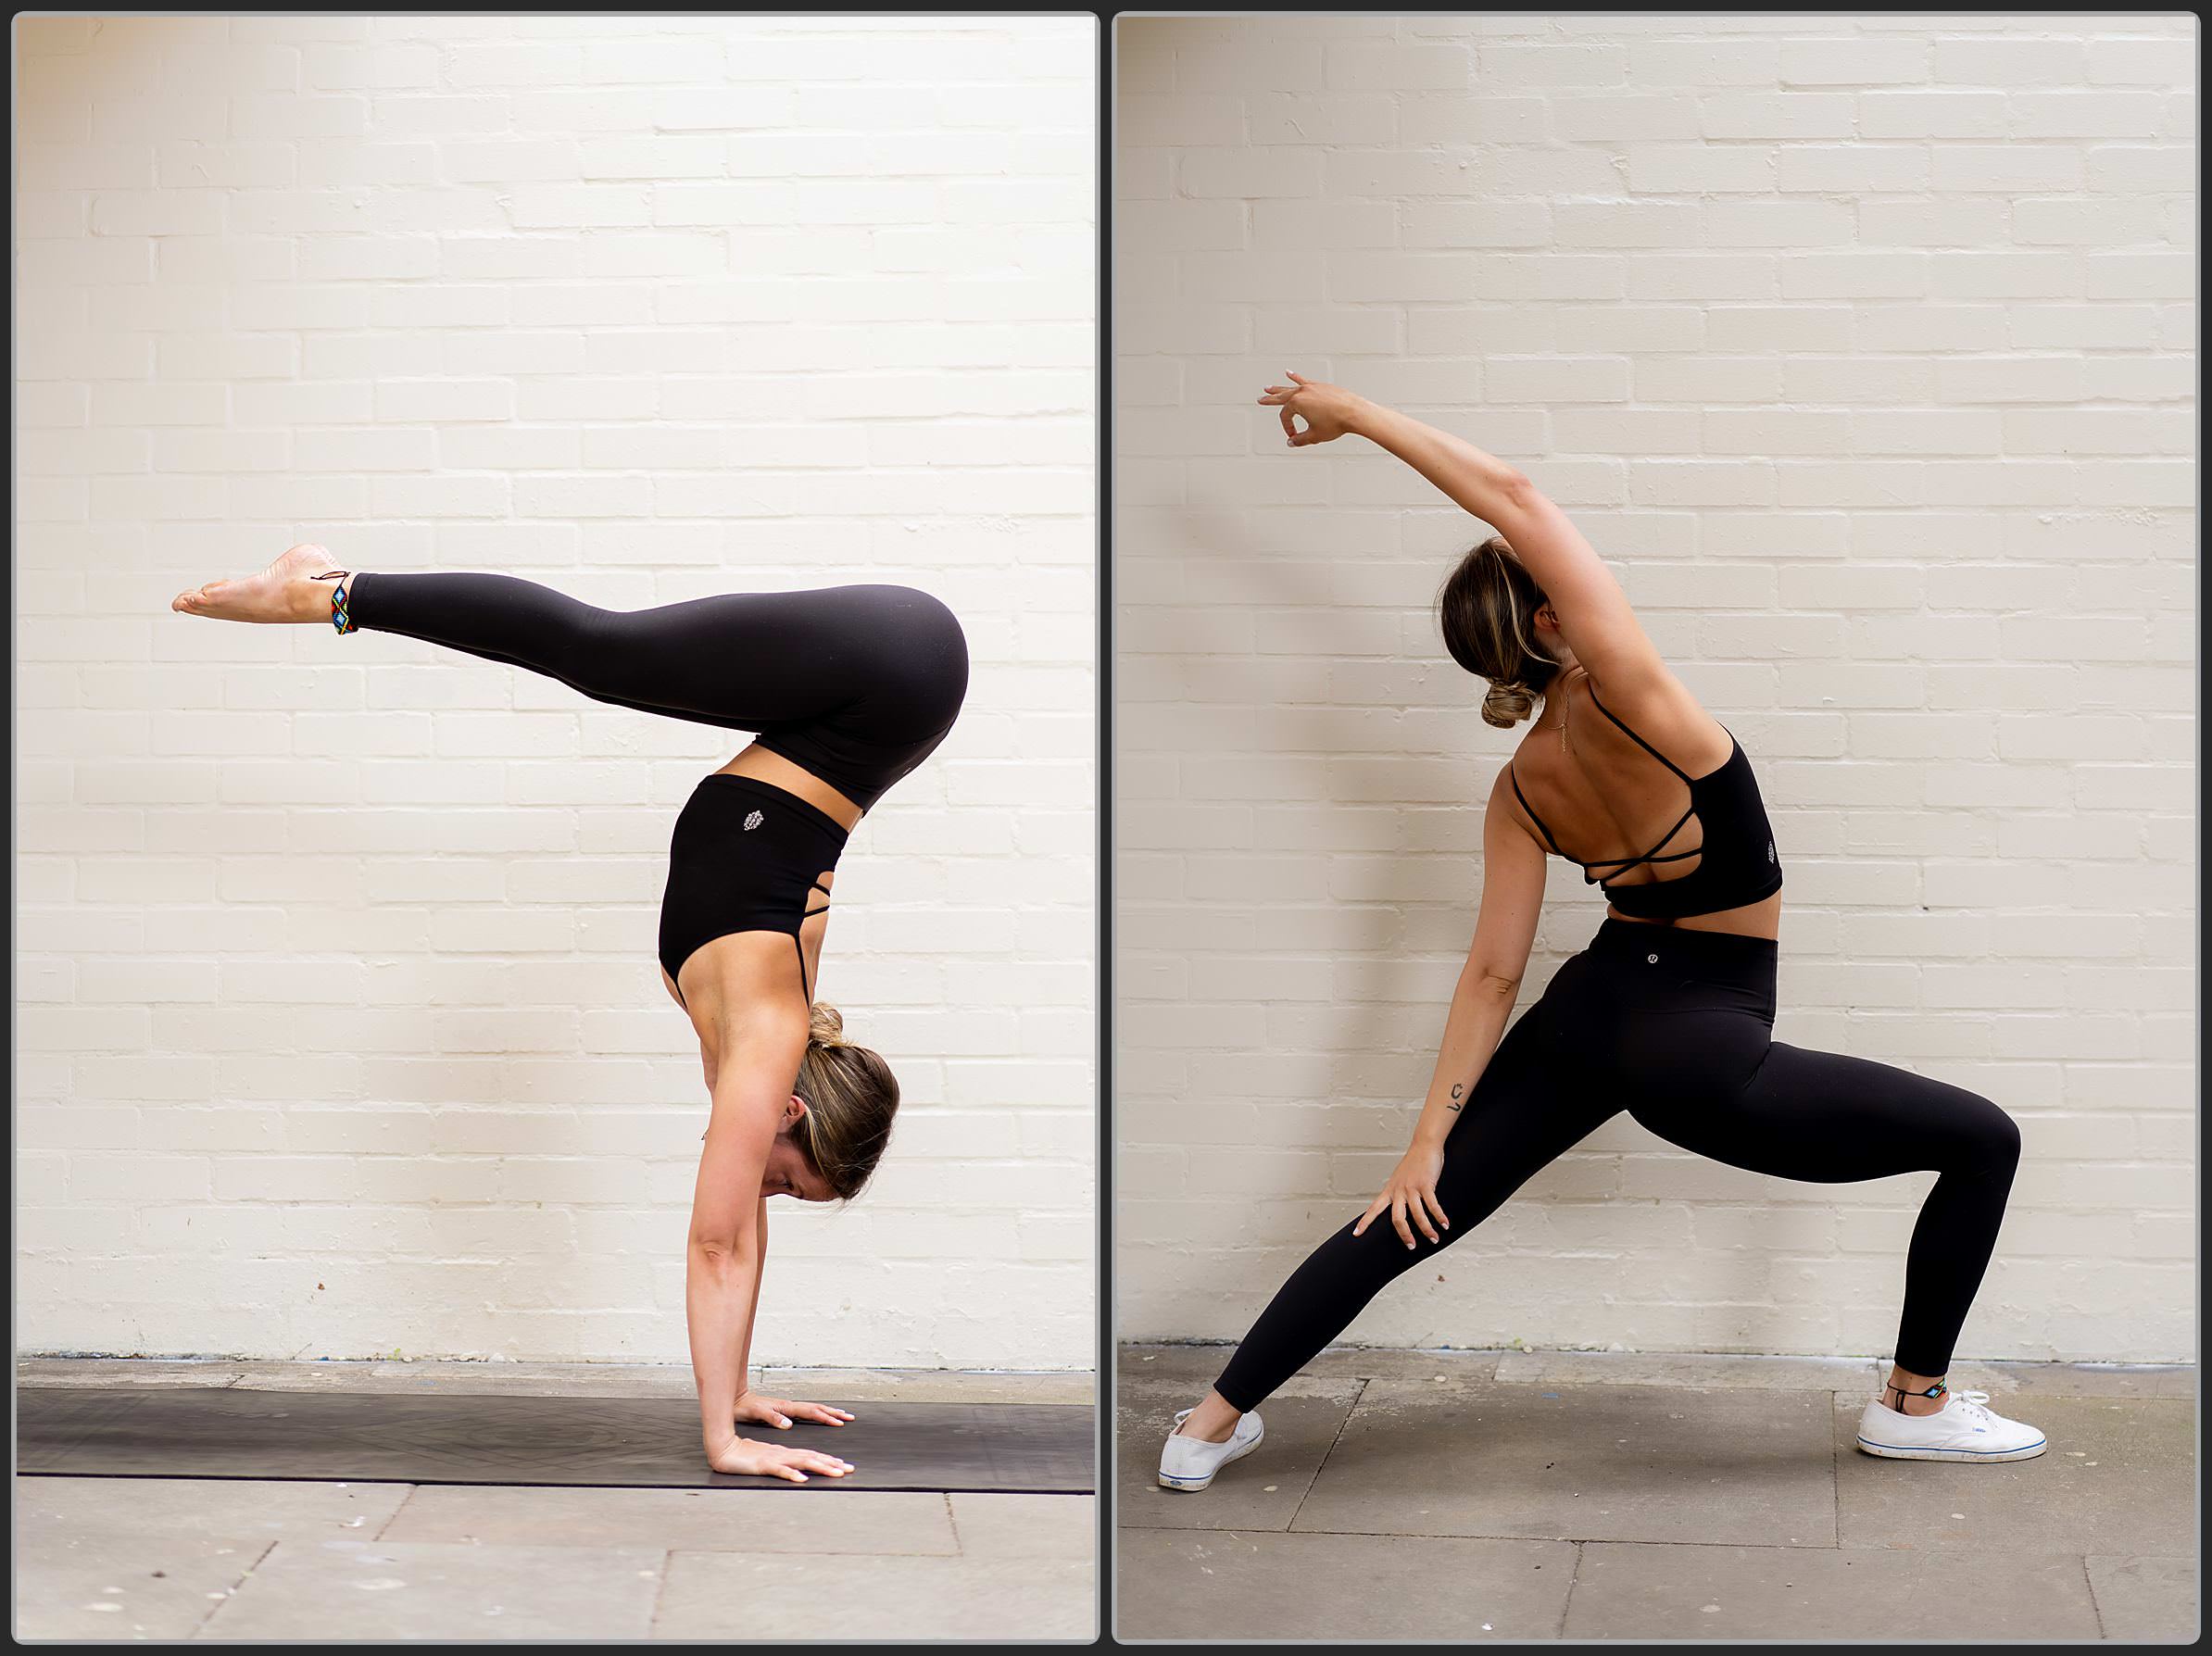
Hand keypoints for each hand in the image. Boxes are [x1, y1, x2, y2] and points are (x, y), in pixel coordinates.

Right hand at [706, 1434, 854, 1482]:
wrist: (723, 1449)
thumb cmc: (742, 1455)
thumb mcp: (765, 1460)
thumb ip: (779, 1463)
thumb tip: (794, 1470)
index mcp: (784, 1453)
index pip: (811, 1456)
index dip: (828, 1460)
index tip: (843, 1466)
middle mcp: (783, 1454)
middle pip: (812, 1458)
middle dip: (832, 1464)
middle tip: (850, 1469)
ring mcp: (774, 1458)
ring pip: (802, 1462)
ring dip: (820, 1467)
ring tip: (836, 1472)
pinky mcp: (763, 1464)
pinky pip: (780, 1470)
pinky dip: (792, 1474)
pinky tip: (803, 1479)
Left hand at [735, 1392, 854, 1429]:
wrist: (735, 1401)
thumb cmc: (744, 1408)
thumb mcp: (757, 1413)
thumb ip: (773, 1418)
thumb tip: (789, 1424)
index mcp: (786, 1407)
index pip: (811, 1412)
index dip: (826, 1417)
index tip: (839, 1422)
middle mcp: (789, 1406)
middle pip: (817, 1408)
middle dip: (834, 1413)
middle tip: (849, 1417)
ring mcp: (787, 1408)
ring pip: (813, 1409)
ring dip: (828, 1412)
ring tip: (840, 1415)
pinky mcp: (783, 1411)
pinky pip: (805, 1412)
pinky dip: (816, 1413)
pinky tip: (819, 1416)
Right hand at [1258, 371, 1369, 447]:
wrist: (1355, 412)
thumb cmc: (1336, 423)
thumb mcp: (1314, 435)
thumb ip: (1300, 439)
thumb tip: (1291, 442)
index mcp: (1297, 403)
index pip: (1286, 416)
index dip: (1288, 428)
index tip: (1294, 436)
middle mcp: (1302, 392)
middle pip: (1282, 397)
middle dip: (1270, 400)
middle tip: (1260, 399)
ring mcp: (1312, 387)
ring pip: (1291, 387)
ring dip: (1279, 388)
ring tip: (1269, 388)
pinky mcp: (1321, 386)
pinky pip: (1305, 380)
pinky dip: (1296, 377)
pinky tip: (1290, 373)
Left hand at [1352, 1141, 1448, 1250]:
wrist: (1424, 1145)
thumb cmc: (1413, 1164)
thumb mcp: (1399, 1179)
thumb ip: (1398, 1194)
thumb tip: (1400, 1209)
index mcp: (1390, 1191)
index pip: (1374, 1209)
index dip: (1365, 1222)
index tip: (1356, 1234)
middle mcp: (1398, 1190)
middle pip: (1397, 1219)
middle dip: (1404, 1235)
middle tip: (1411, 1246)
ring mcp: (1412, 1187)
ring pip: (1417, 1215)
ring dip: (1427, 1230)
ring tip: (1434, 1239)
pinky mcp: (1426, 1184)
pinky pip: (1432, 1205)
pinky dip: (1439, 1217)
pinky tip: (1445, 1225)